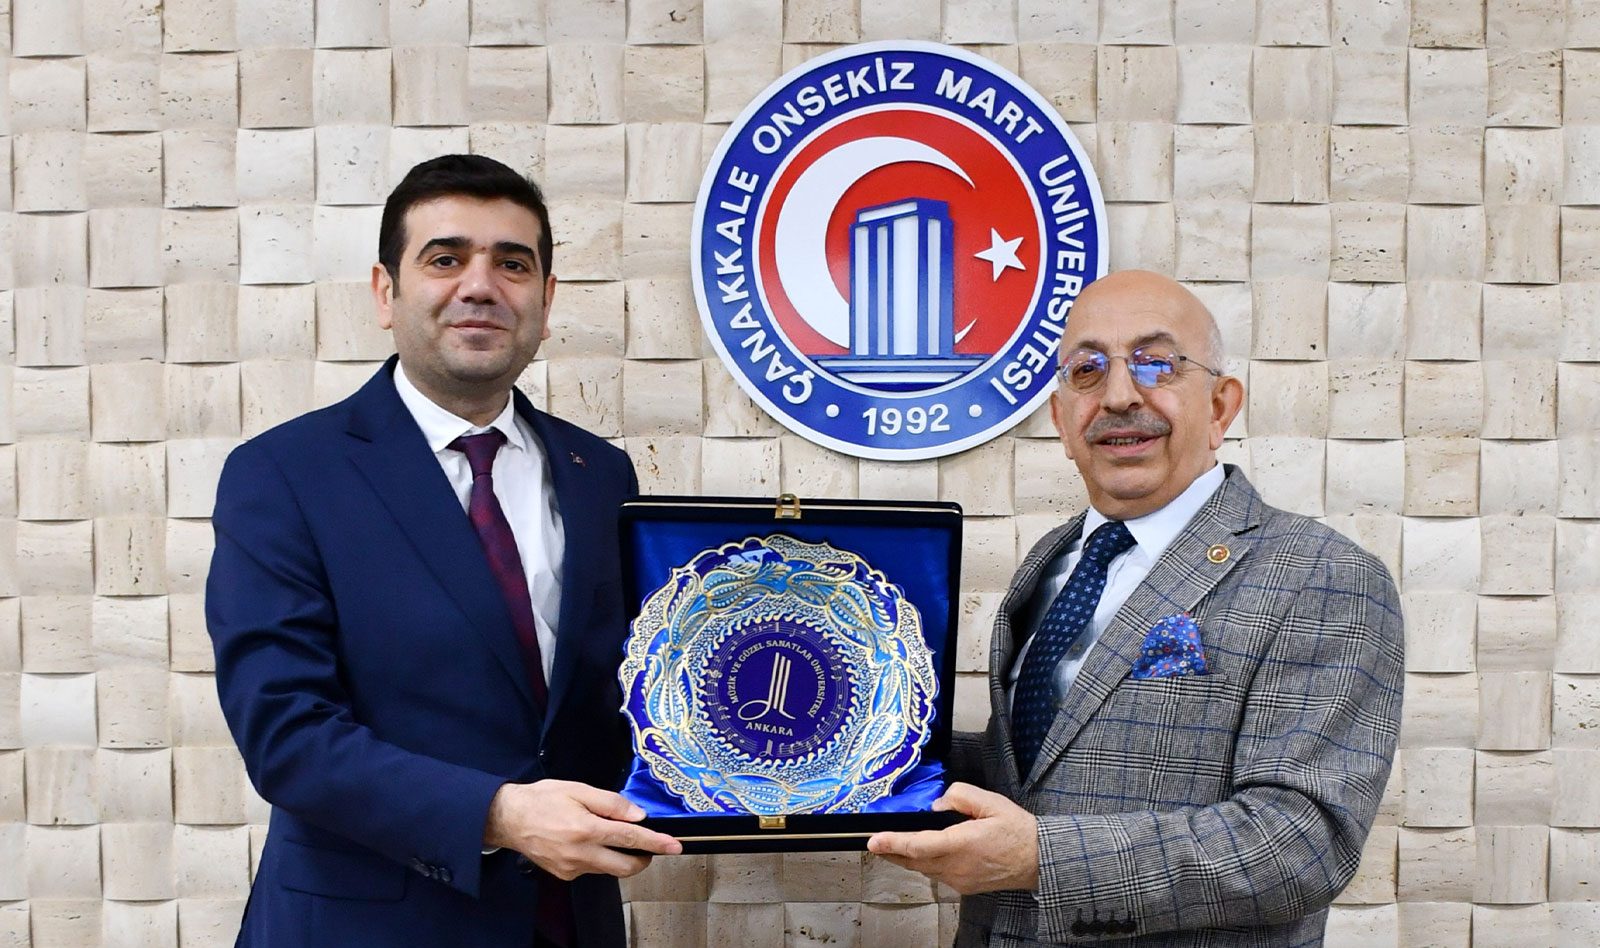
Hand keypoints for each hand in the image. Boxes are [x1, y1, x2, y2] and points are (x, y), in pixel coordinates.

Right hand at [483, 780, 681, 879]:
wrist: (508, 819)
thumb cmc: (542, 799)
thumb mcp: (578, 789)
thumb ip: (611, 803)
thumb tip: (638, 815)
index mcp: (586, 829)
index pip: (631, 839)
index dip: (656, 843)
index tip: (674, 846)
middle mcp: (581, 854)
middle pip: (625, 867)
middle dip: (644, 859)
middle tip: (649, 845)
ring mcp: (572, 868)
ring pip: (609, 869)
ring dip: (620, 857)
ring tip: (611, 835)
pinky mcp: (565, 875)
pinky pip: (592, 869)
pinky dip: (600, 858)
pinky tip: (589, 842)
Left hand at [866, 782, 1038, 894]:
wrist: (1038, 860)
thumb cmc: (1017, 830)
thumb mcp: (992, 802)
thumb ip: (961, 796)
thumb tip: (937, 803)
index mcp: (963, 844)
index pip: (919, 845)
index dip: (893, 843)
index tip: (874, 840)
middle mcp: (957, 866)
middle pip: (913, 861)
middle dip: (891, 852)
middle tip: (874, 842)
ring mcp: (959, 880)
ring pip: (923, 869)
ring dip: (906, 858)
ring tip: (892, 846)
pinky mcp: (963, 887)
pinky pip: (936, 875)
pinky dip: (924, 864)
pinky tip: (923, 853)